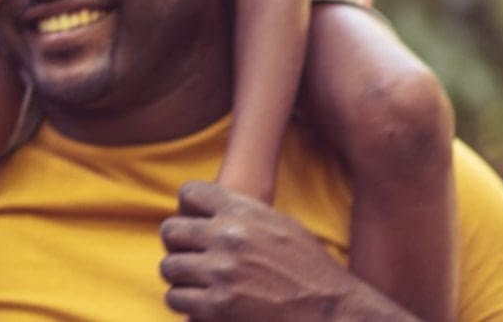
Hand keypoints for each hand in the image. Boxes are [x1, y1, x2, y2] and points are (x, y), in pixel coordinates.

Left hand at [159, 181, 415, 320]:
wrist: (333, 314)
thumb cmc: (311, 273)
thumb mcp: (282, 227)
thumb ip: (243, 216)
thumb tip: (206, 212)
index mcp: (245, 213)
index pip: (189, 193)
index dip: (186, 209)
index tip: (194, 227)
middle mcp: (229, 238)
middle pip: (170, 231)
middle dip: (178, 247)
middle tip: (192, 260)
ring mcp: (221, 272)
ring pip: (169, 268)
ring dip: (182, 279)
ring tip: (201, 286)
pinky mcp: (216, 306)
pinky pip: (176, 299)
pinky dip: (186, 305)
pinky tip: (205, 306)